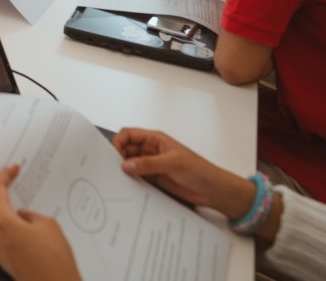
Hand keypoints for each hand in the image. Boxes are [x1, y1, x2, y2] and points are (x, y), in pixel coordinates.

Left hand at [0, 165, 81, 280]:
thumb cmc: (54, 262)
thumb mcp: (47, 225)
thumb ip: (30, 214)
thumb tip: (23, 215)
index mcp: (1, 223)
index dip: (4, 177)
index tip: (11, 169)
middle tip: (9, 178)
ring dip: (1, 205)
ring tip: (15, 196)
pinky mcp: (3, 258)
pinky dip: (5, 221)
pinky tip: (18, 218)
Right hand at [112, 129, 251, 217]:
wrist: (213, 190)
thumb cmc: (199, 170)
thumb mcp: (172, 164)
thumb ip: (148, 164)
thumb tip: (126, 165)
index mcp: (155, 139)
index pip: (129, 134)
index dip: (119, 141)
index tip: (113, 154)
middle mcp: (151, 150)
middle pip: (127, 149)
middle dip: (118, 156)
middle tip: (113, 168)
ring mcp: (152, 165)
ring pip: (130, 164)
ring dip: (124, 170)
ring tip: (119, 179)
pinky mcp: (154, 179)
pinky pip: (137, 177)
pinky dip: (131, 181)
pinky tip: (128, 187)